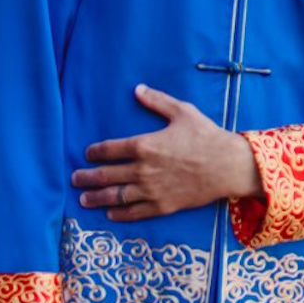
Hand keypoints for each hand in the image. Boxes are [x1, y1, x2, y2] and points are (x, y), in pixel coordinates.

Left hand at [71, 85, 260, 220]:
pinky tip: (111, 213)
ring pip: (115, 196)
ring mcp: (151, 190)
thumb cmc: (206, 136)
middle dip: (87, 177)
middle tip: (75, 178)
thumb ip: (157, 101)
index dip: (95, 152)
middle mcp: (142, 169)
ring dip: (96, 198)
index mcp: (144, 145)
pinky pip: (135, 212)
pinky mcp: (162, 205)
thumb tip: (137, 89)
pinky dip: (119, 213)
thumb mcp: (182, 112)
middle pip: (106, 175)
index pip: (109, 149)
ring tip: (84, 199)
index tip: (88, 154)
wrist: (227, 165)